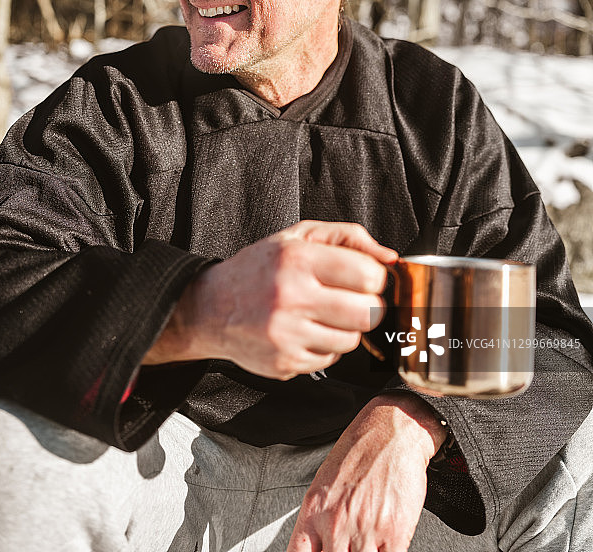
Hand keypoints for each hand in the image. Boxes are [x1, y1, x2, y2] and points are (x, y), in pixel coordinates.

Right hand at [142, 220, 396, 376]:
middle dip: (369, 306)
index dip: (376, 278)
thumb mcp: (298, 237)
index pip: (368, 275)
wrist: (209, 308)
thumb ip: (348, 237)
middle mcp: (291, 297)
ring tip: (324, 314)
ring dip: (347, 328)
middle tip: (354, 299)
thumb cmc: (259, 269)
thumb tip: (390, 258)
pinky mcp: (284, 363)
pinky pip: (330, 360)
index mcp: (297, 260)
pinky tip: (306, 331)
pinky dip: (326, 347)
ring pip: (352, 340)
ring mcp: (287, 335)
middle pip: (368, 313)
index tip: (366, 278)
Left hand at [287, 393, 447, 551]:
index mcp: (314, 509)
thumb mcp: (325, 482)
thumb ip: (318, 520)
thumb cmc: (361, 451)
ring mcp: (364, 530)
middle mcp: (335, 523)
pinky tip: (381, 548)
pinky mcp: (394, 533)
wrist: (392, 430)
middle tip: (346, 547)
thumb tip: (318, 547)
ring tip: (364, 546)